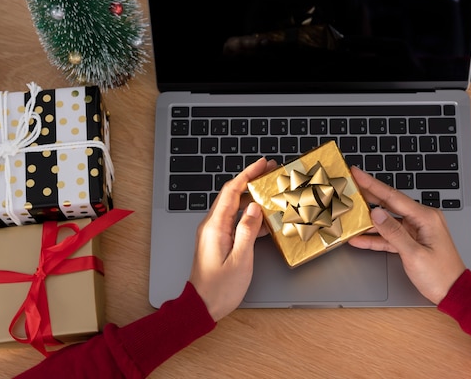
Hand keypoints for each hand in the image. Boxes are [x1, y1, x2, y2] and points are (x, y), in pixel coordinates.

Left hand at [189, 157, 275, 320]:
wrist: (201, 306)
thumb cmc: (220, 287)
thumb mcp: (240, 258)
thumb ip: (248, 230)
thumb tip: (255, 207)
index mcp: (215, 226)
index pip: (232, 191)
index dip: (247, 174)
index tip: (262, 164)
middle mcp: (211, 226)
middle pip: (231, 194)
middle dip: (250, 180)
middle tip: (269, 172)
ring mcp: (213, 233)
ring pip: (233, 206)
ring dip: (250, 196)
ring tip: (268, 191)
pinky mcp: (216, 241)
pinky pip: (233, 220)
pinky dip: (248, 214)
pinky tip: (262, 219)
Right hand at [348, 167, 465, 303]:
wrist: (454, 293)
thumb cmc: (441, 275)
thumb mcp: (414, 254)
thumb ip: (393, 233)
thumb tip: (376, 214)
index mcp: (425, 217)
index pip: (393, 197)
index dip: (372, 184)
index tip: (357, 173)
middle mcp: (421, 219)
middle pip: (389, 204)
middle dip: (368, 195)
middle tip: (349, 185)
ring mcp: (415, 230)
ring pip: (386, 220)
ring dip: (368, 219)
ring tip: (350, 210)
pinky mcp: (411, 242)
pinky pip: (389, 236)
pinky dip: (375, 238)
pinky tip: (359, 238)